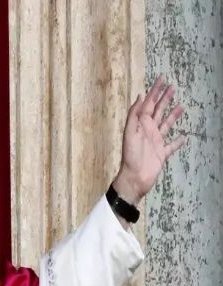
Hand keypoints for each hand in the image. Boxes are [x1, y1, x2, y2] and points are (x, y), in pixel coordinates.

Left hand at [114, 76, 185, 204]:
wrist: (134, 178)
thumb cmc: (130, 156)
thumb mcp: (130, 132)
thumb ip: (134, 115)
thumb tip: (140, 97)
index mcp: (141, 125)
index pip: (149, 103)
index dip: (155, 91)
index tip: (162, 78)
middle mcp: (149, 131)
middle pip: (158, 111)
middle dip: (164, 98)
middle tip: (172, 86)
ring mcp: (156, 142)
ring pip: (166, 125)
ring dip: (173, 115)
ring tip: (181, 105)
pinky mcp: (162, 153)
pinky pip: (172, 145)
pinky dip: (178, 141)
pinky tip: (184, 136)